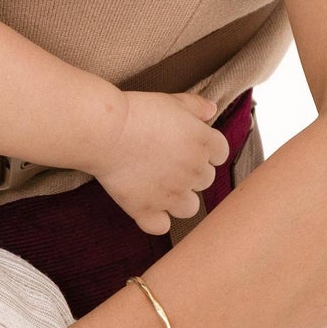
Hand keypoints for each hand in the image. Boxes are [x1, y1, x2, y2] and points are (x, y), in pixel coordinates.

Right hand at [87, 91, 229, 235]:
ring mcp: (172, 194)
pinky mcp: (148, 209)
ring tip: (159, 185)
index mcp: (204, 143)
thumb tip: (212, 110)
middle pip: (205, 180)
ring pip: (190, 208)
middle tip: (167, 160)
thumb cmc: (138, 112)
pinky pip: (161, 226)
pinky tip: (146, 206)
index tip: (189, 145)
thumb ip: (196, 106)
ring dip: (179, 199)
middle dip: (190, 172)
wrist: (106, 131)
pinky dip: (155, 220)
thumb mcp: (172, 100)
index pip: (220, 154)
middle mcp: (194, 172)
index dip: (205, 150)